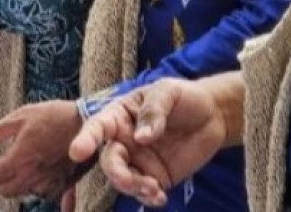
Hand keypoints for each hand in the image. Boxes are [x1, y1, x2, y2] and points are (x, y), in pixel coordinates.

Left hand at [0, 100, 84, 200]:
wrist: (88, 122)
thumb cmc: (55, 116)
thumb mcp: (21, 115)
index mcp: (21, 157)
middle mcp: (34, 173)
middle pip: (8, 190)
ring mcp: (50, 180)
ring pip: (27, 193)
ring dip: (19, 186)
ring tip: (18, 172)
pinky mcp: (65, 183)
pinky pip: (48, 194)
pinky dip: (39, 189)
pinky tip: (39, 182)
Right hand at [68, 79, 228, 207]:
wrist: (213, 116)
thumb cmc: (183, 97)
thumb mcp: (168, 93)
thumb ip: (153, 111)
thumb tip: (142, 138)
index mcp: (119, 115)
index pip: (97, 127)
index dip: (85, 139)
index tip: (77, 152)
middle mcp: (123, 140)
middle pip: (109, 159)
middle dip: (116, 173)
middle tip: (130, 181)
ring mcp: (138, 161)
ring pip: (123, 179)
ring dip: (133, 188)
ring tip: (154, 188)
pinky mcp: (156, 177)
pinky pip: (144, 192)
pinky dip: (148, 198)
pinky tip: (160, 197)